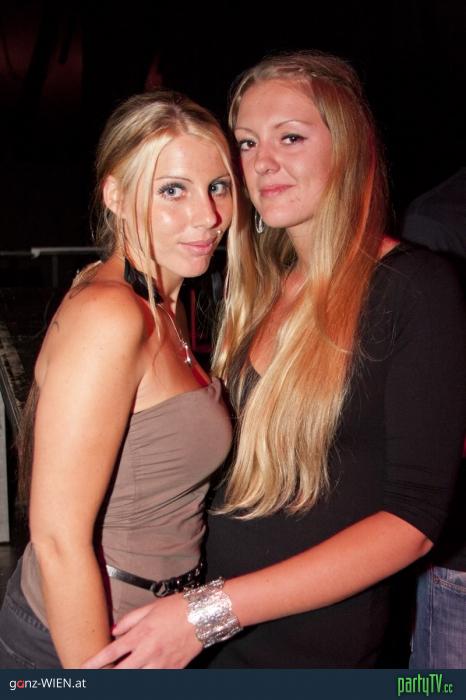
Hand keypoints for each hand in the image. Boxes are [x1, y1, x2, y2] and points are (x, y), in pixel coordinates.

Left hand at [81, 594, 202, 668]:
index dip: (94, 663)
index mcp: (141, 634)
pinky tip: (140, 676)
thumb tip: (113, 630)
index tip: (82, 669)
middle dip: (107, 677)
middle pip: (120, 673)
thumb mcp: (150, 607)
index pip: (111, 653)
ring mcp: (161, 664)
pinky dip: (145, 680)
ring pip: (136, 680)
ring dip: (125, 679)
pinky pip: (155, 680)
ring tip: (117, 676)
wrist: (204, 614)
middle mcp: (148, 652)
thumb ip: (129, 619)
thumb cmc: (177, 607)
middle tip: (95, 679)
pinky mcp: (173, 670)